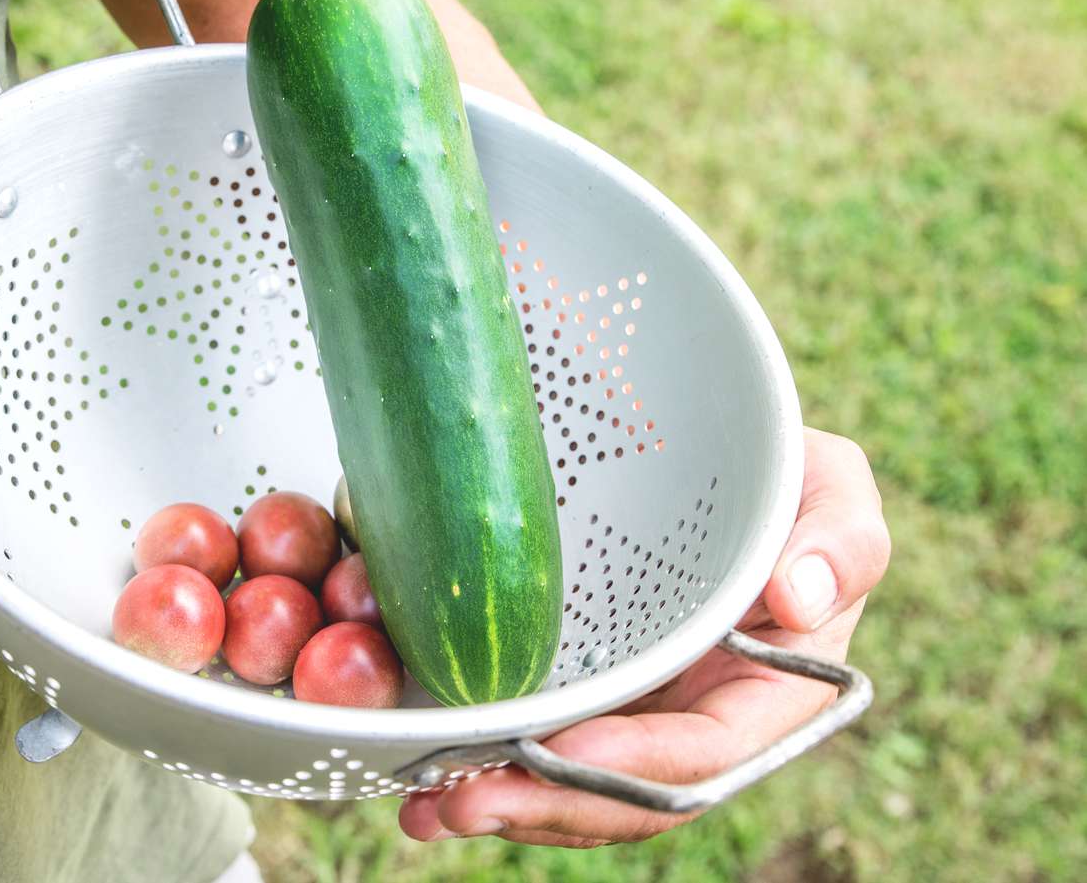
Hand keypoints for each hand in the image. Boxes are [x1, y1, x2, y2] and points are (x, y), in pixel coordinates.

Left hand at [398, 427, 890, 846]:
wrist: (703, 448)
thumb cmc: (779, 470)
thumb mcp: (830, 485)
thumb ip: (841, 537)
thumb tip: (802, 600)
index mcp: (768, 694)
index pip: (709, 754)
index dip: (642, 762)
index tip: (570, 750)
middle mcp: (694, 718)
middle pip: (627, 794)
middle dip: (548, 806)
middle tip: (460, 801)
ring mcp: (631, 710)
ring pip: (571, 786)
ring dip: (500, 803)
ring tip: (421, 807)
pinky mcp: (575, 690)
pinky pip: (532, 745)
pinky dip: (480, 767)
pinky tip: (414, 783)